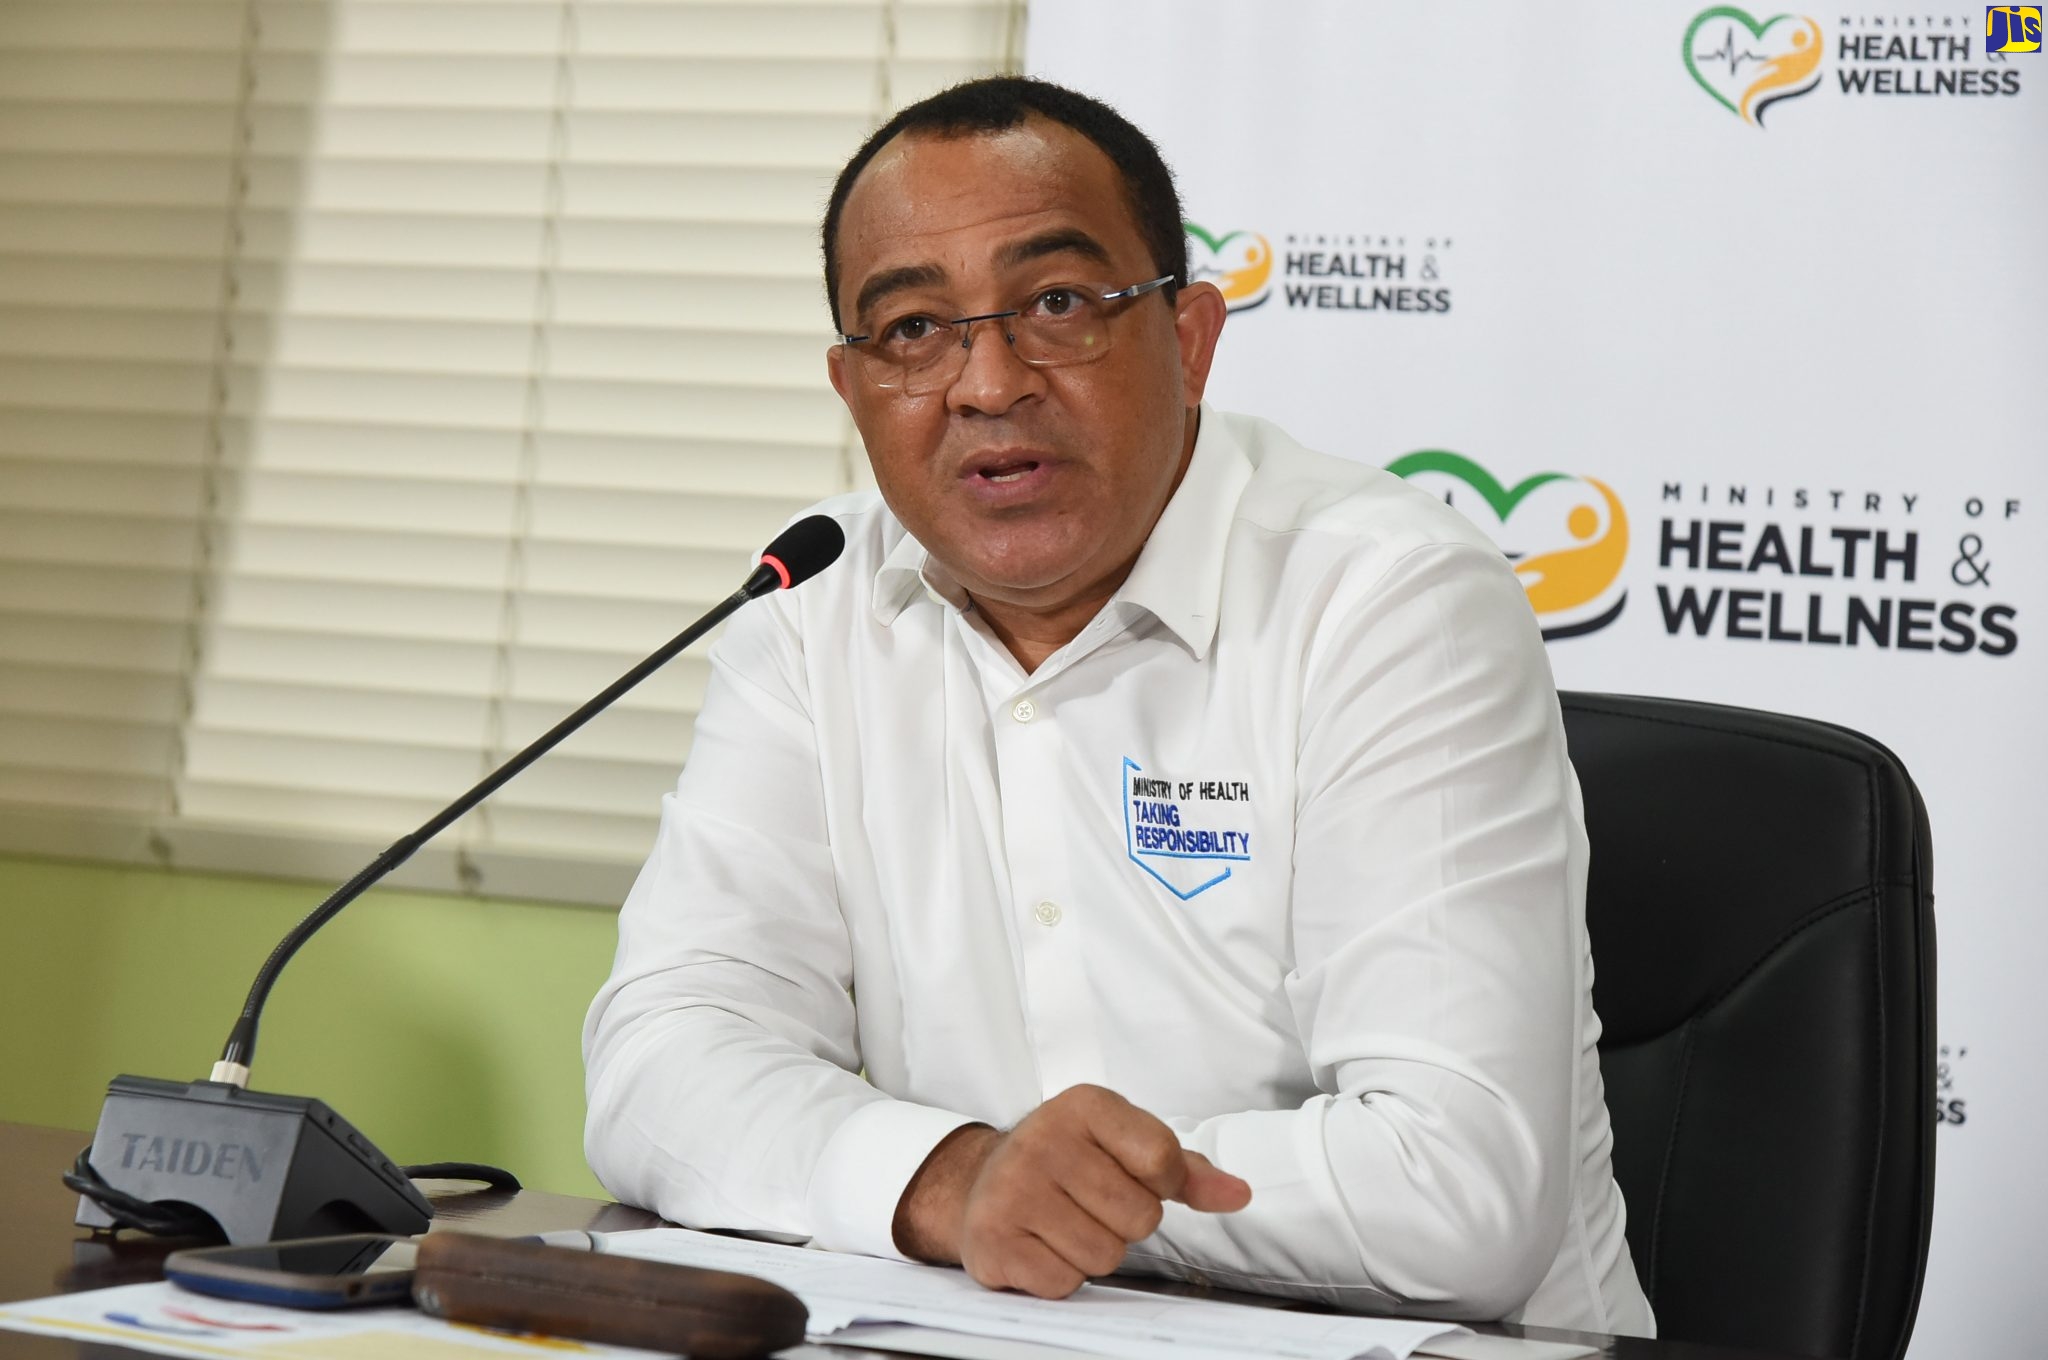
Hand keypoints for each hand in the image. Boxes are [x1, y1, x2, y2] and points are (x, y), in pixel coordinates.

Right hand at [891, 1085, 1251, 1297]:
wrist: (980, 1180)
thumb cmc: (1065, 1162)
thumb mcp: (1122, 1145)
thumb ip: (1184, 1170)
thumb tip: (1238, 1194)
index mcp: (1084, 1106)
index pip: (1162, 1158)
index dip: (1163, 1184)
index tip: (1136, 1177)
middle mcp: (1043, 1140)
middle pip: (1139, 1216)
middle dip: (1125, 1222)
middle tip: (1090, 1203)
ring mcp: (1012, 1190)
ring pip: (1105, 1255)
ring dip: (1093, 1250)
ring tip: (1065, 1223)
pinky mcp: (994, 1239)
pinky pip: (1065, 1282)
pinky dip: (1061, 1274)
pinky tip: (1042, 1244)